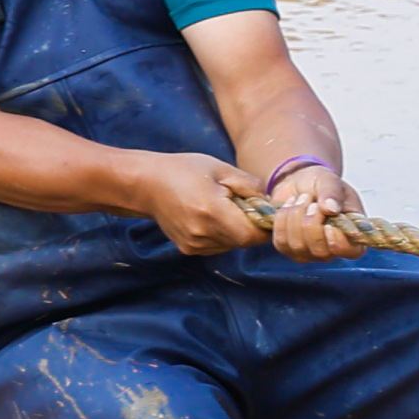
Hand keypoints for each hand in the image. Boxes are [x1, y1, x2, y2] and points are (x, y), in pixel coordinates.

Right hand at [133, 152, 266, 254]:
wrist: (145, 184)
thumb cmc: (184, 170)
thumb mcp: (221, 169)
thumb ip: (251, 186)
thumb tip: (273, 203)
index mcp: (212, 212)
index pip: (254, 235)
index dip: (265, 225)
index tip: (263, 209)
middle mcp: (202, 234)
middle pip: (245, 241)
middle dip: (251, 225)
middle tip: (240, 203)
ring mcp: (194, 245)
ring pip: (232, 245)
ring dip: (236, 230)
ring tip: (221, 207)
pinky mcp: (188, 249)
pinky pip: (218, 246)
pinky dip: (222, 234)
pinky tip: (209, 216)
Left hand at [263, 165, 366, 262]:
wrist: (298, 183)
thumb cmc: (321, 184)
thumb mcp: (330, 181)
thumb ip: (333, 193)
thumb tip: (330, 208)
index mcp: (352, 234)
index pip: (352, 251)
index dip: (340, 243)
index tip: (329, 224)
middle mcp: (332, 249)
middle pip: (320, 251)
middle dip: (311, 224)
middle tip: (311, 202)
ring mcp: (309, 252)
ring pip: (298, 246)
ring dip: (295, 218)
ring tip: (300, 199)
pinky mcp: (288, 248)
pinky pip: (281, 241)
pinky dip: (282, 220)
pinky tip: (289, 207)